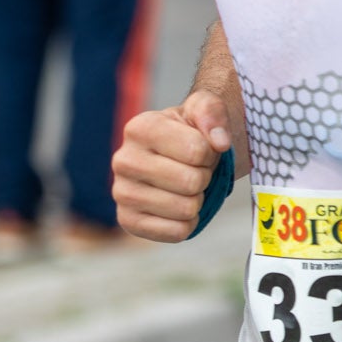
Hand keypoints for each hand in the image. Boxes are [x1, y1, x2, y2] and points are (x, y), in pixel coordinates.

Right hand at [112, 89, 233, 241]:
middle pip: (191, 182)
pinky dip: (188, 222)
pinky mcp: (128, 221)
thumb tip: (220, 142)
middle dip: (204, 176)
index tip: (201, 148)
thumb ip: (213, 113)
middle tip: (195, 169)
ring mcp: (122, 193)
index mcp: (140, 128)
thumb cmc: (192, 131)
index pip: (197, 150)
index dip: (210, 152)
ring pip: (186, 209)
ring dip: (197, 199)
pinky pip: (176, 232)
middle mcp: (123, 160)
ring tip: (186, 185)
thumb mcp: (205, 108)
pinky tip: (179, 206)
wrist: (178, 156)